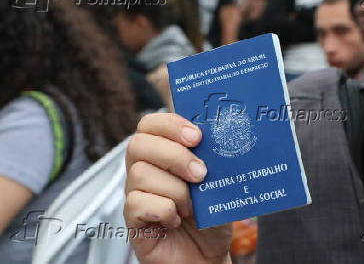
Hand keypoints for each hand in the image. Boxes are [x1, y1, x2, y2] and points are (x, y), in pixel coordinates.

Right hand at [124, 113, 231, 263]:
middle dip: (175, 156)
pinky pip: (137, 203)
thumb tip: (217, 137)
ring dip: (175, 190)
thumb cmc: (209, 216)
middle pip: (139, 144)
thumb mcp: (217, 181)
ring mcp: (136, 194)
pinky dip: (164, 210)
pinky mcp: (133, 220)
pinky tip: (175, 220)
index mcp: (161, 154)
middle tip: (200, 174)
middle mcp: (144, 170)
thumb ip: (212, 158)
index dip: (170, 124)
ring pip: (140, 174)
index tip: (197, 136)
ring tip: (191, 205)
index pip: (150, 124)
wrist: (208, 255)